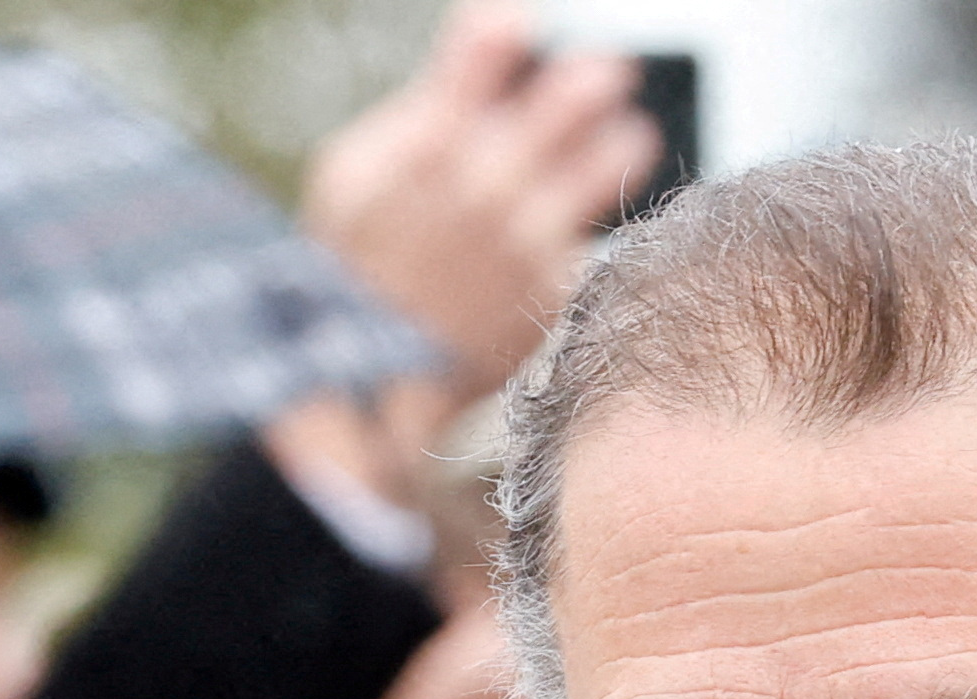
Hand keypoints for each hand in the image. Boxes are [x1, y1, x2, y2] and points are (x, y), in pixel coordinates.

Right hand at [301, 4, 660, 406]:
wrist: (373, 385)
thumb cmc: (360, 265)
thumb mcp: (352, 175)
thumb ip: (419, 108)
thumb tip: (489, 44)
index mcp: (430, 142)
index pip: (488, 45)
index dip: (512, 29)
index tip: (523, 29)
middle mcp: (488, 184)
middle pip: (574, 92)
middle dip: (593, 76)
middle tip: (605, 73)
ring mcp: (530, 238)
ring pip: (612, 158)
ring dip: (622, 141)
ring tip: (625, 136)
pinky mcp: (560, 286)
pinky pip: (603, 231)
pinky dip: (602, 215)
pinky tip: (589, 214)